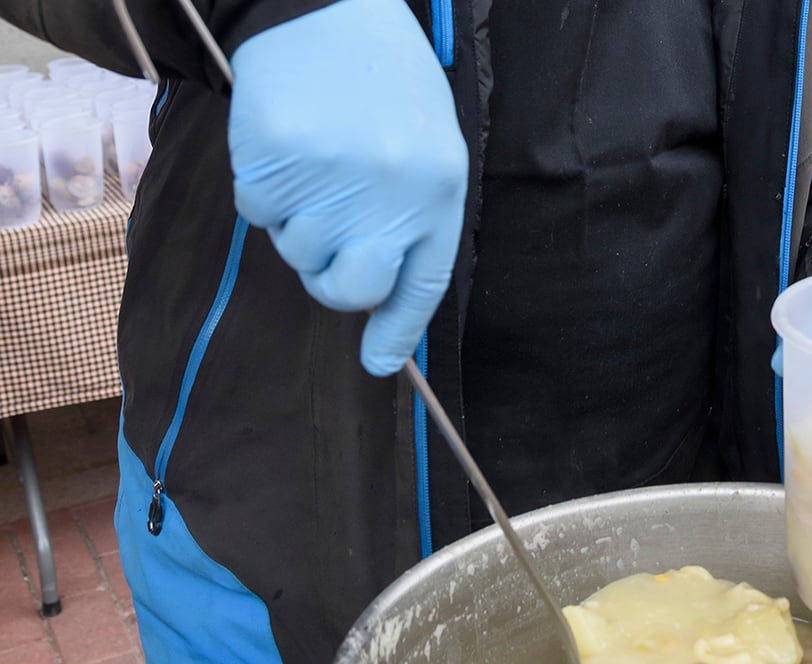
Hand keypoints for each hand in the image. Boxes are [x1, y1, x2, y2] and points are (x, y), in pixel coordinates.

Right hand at [228, 0, 467, 375]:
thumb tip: (383, 300)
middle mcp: (389, 193)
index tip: (377, 362)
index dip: (396, 331)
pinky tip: (286, 147)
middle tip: (329, 237)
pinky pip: (257, 214)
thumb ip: (412, 222)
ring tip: (315, 165)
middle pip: (349, 288)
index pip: (420, 285)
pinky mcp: (274, 160)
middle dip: (333, 280)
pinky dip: (264, 192)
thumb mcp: (427, 149)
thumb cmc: (382, 85)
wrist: (325, 9)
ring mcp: (329, 178)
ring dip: (298, 223)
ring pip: (297, 252)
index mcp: (437, 191)